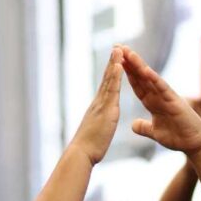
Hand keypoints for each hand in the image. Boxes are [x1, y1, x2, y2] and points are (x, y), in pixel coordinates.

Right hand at [69, 47, 123, 164]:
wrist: (81, 153)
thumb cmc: (90, 148)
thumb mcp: (97, 133)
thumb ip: (99, 126)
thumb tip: (98, 126)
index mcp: (99, 109)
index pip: (106, 88)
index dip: (110, 75)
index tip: (115, 62)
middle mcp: (98, 103)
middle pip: (106, 79)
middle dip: (112, 63)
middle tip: (116, 47)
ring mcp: (100, 104)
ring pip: (108, 80)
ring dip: (114, 63)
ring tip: (119, 49)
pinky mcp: (105, 109)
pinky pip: (112, 89)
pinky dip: (115, 76)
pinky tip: (119, 64)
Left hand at [121, 46, 200, 154]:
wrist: (194, 143)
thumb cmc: (178, 137)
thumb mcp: (155, 132)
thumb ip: (144, 127)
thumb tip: (133, 125)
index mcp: (153, 102)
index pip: (137, 85)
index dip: (126, 74)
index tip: (115, 62)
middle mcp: (158, 96)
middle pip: (141, 77)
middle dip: (130, 63)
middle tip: (118, 47)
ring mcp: (166, 96)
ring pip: (150, 78)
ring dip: (139, 65)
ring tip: (128, 52)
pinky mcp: (174, 101)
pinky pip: (162, 87)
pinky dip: (154, 78)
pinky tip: (144, 69)